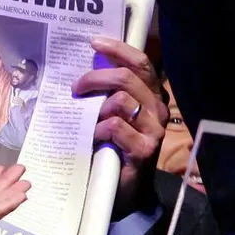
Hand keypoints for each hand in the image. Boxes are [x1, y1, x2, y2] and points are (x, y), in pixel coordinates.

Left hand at [73, 38, 168, 218]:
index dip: (118, 49)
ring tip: (88, 122)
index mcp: (152, 95)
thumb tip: (84, 68)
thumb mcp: (113, 114)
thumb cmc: (115, 148)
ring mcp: (154, 130)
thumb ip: (109, 93)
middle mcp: (158, 108)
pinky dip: (99, 130)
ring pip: (121, 100)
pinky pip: (116, 126)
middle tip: (76, 87)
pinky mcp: (144, 150)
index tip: (94, 43)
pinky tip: (94, 140)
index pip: (141, 62)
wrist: (126, 192)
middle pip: (127, 77)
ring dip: (96, 109)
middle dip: (96, 78)